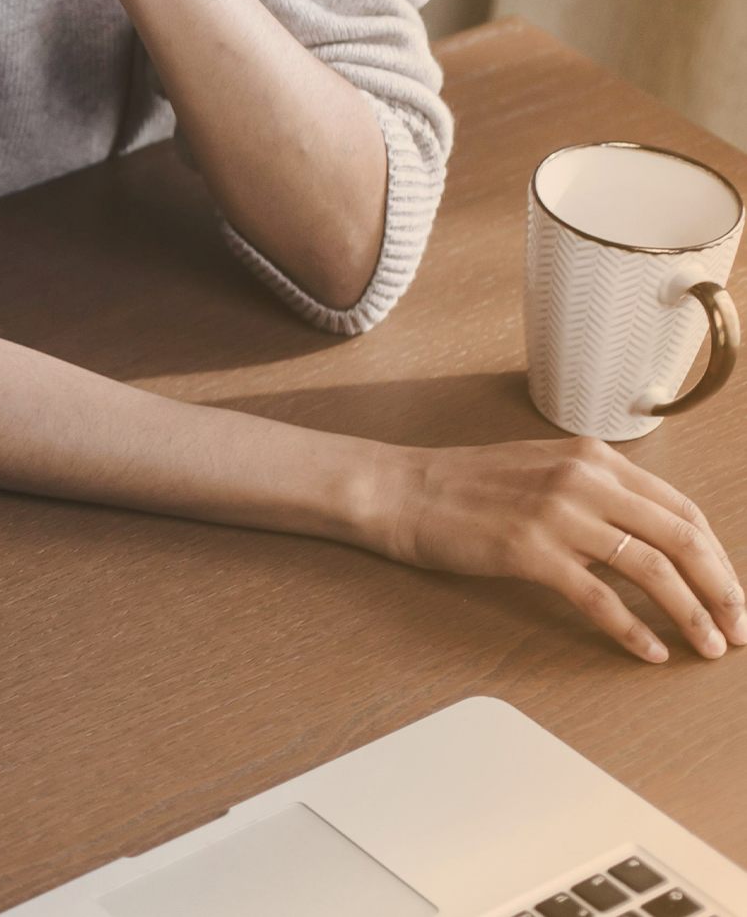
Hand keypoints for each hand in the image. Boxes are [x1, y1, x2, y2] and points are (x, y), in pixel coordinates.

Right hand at [372, 437, 746, 661]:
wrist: (397, 489)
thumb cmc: (462, 485)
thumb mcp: (542, 470)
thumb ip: (596, 493)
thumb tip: (649, 539)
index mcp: (594, 458)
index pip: (683, 510)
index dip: (718, 557)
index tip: (731, 592)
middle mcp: (584, 480)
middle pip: (683, 539)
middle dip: (723, 590)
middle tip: (740, 628)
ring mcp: (558, 514)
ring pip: (652, 569)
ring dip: (692, 613)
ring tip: (709, 646)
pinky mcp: (529, 550)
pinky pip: (600, 598)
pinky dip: (633, 629)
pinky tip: (650, 651)